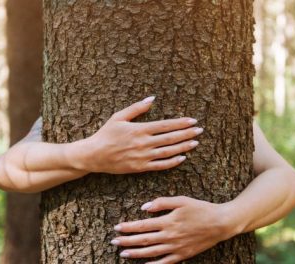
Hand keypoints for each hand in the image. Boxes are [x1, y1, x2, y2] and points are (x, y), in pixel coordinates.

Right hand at [75, 96, 203, 173]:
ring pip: (168, 152)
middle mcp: (144, 143)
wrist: (94, 155)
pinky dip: (173, 162)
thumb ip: (136, 108)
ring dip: (183, 147)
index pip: (165, 125)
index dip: (180, 123)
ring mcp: (143, 156)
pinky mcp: (140, 168)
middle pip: (170, 138)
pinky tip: (182, 158)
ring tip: (195, 143)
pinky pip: (160, 165)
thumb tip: (152, 98)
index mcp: (140, 129)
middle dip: (187, 134)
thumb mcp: (119, 117)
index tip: (192, 121)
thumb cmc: (106, 134)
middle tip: (200, 130)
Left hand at [112, 196, 231, 263]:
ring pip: (151, 252)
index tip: (117, 227)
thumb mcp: (182, 200)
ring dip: (135, 253)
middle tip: (113, 241)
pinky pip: (165, 263)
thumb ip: (162, 203)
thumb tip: (144, 207)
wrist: (220, 223)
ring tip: (122, 253)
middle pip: (143, 240)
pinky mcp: (182, 255)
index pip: (142, 226)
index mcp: (168, 221)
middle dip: (126, 241)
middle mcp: (169, 236)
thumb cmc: (201, 209)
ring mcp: (175, 248)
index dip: (128, 227)